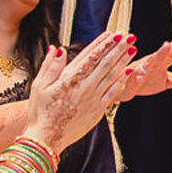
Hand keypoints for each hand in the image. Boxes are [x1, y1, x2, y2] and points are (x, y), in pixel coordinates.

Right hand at [22, 32, 137, 151]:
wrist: (46, 139)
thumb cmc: (40, 112)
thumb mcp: (39, 87)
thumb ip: (50, 67)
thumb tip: (56, 48)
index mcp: (69, 79)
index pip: (89, 56)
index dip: (102, 44)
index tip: (113, 33)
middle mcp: (84, 87)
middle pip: (104, 63)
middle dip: (118, 48)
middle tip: (130, 36)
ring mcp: (93, 99)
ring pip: (111, 76)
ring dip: (123, 61)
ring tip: (133, 49)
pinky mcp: (98, 111)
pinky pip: (113, 93)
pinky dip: (121, 81)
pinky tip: (129, 72)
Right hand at [117, 28, 171, 99]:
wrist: (122, 87)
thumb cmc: (145, 82)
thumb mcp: (166, 82)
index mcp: (164, 61)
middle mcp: (154, 61)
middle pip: (169, 51)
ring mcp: (142, 69)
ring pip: (152, 61)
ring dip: (159, 53)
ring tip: (167, 45)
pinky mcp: (130, 79)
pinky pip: (133, 78)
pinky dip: (134, 76)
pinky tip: (136, 74)